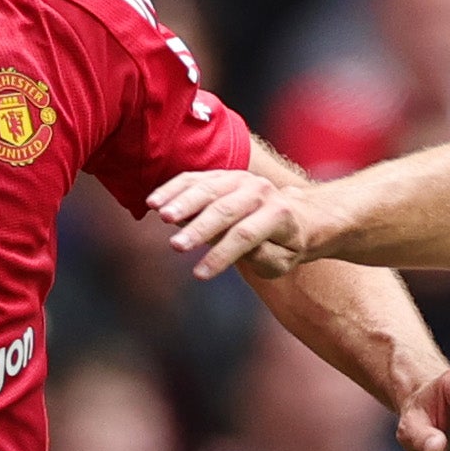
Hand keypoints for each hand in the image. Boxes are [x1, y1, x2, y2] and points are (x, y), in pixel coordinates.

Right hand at [147, 165, 319, 280]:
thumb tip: (241, 251)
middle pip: (225, 209)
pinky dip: (173, 189)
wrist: (296, 214)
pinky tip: (153, 202)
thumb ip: (265, 257)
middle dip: (199, 228)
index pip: (246, 234)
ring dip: (182, 202)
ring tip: (161, 216)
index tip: (199, 274)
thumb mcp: (284, 260)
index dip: (222, 255)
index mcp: (278, 213)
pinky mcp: (221, 176)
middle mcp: (259, 190)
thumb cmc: (286, 245)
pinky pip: (194, 179)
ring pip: (207, 189)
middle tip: (177, 246)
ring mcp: (239, 179)